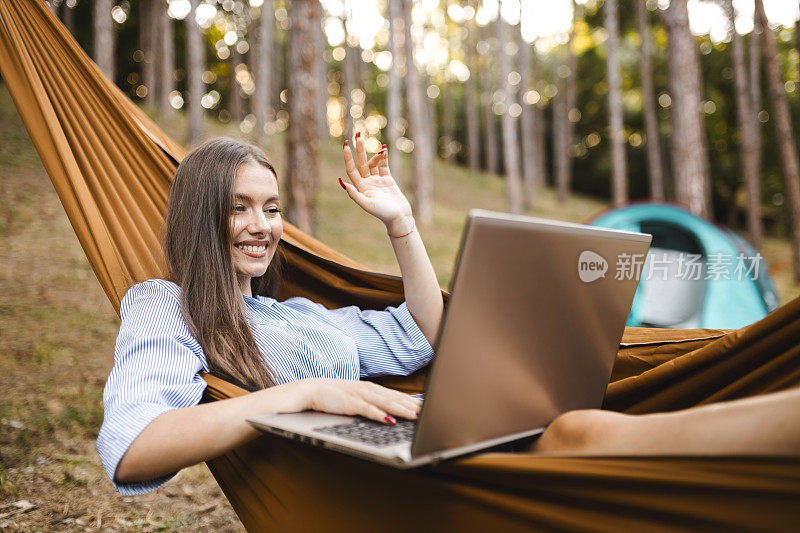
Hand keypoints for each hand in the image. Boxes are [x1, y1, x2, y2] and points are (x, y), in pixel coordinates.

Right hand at [301, 378, 420, 424]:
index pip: (397, 395)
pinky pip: (367, 409)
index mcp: (372, 389)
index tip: (428, 407)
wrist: (312, 390)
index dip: (413, 401)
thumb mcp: (358, 398)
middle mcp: (369, 389)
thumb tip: (390, 413)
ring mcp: (360, 395)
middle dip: (413, 406)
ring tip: (415, 416)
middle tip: (428, 412)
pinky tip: (389, 419)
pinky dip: (379, 414)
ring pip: (385, 403)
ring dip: (401, 409)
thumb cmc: (336, 396)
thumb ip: (373, 403)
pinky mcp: (350, 402)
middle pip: (395, 398)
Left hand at [341, 133, 413, 232]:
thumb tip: (342, 182)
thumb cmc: (382, 213)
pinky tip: (383, 148)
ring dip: (374, 154)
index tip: (346, 146)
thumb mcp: (366, 204)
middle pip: (361, 163)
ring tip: (379, 148)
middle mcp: (367, 183)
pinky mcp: (388, 180)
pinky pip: (384, 165)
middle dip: (359, 150)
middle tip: (358, 135)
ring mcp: (377, 181)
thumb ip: (354, 194)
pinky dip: (383, 157)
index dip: (348, 158)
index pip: (351, 170)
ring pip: (373, 163)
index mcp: (360, 188)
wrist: (399, 217)